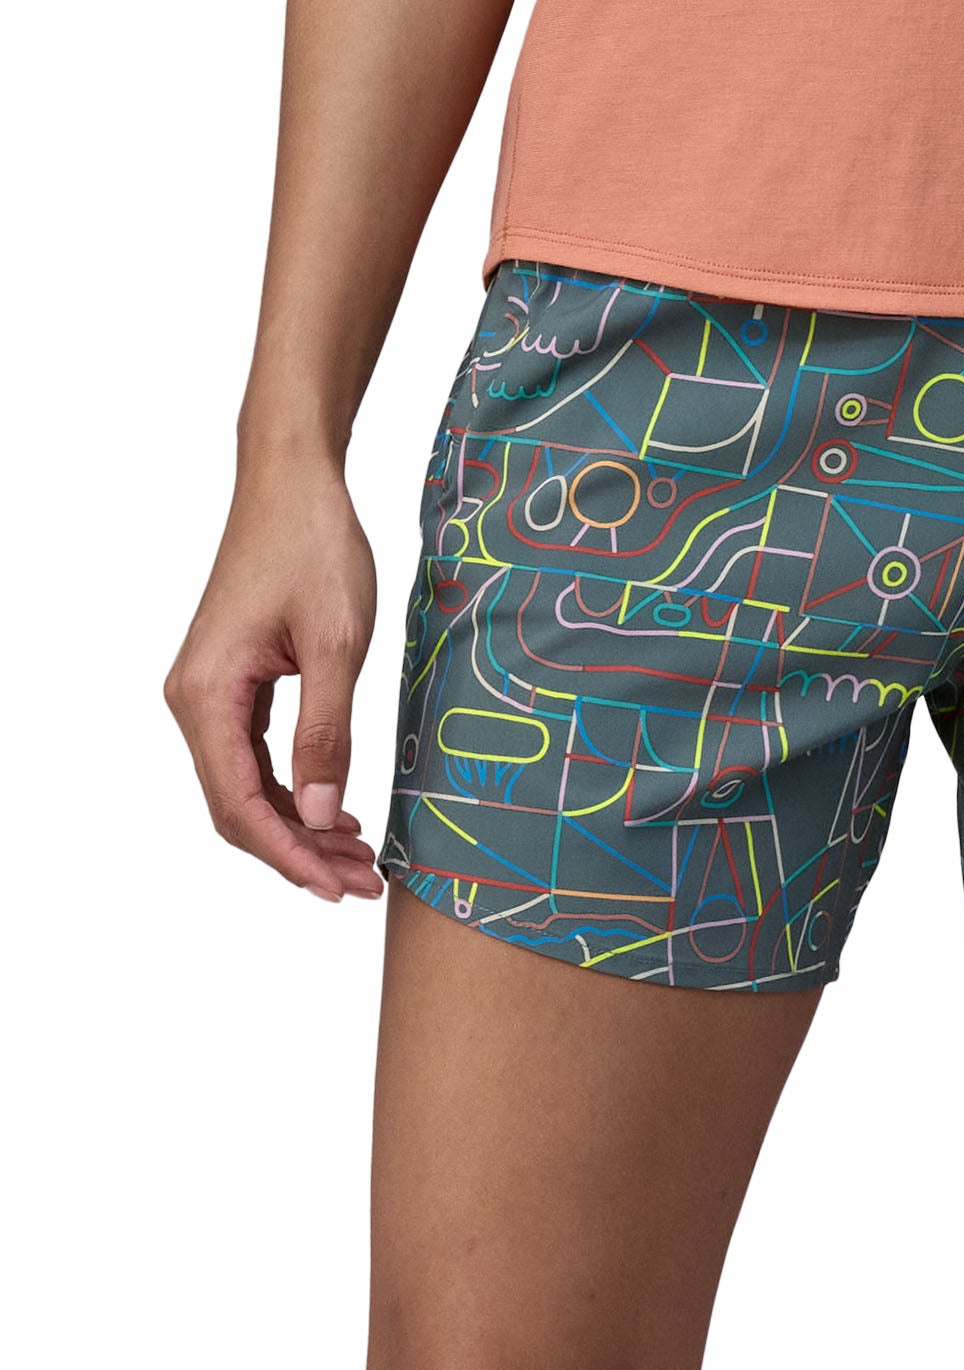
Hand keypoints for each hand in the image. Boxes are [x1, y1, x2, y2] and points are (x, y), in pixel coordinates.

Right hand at [165, 463, 381, 901]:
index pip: (239, 804)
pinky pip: (254, 755)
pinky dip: (294, 788)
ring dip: (299, 825)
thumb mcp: (338, 643)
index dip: (289, 856)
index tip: (339, 887)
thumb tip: (318, 812)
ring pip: (246, 785)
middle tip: (363, 882)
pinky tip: (334, 809)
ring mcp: (211, 691)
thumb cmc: (315, 548)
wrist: (293, 482)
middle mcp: (194, 700)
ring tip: (357, 856)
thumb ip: (327, 730)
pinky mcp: (234, 680)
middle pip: (238, 806)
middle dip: (298, 852)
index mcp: (207, 695)